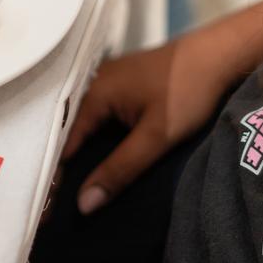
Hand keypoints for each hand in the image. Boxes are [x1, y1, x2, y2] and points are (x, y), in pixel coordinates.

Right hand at [60, 34, 231, 214]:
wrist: (217, 53)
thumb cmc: (187, 90)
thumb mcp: (156, 136)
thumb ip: (120, 169)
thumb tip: (84, 204)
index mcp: (91, 94)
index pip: (60, 143)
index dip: (53, 176)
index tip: (46, 209)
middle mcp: (89, 84)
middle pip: (64, 132)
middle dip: (57, 167)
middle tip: (50, 205)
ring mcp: (103, 82)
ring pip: (78, 125)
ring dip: (73, 154)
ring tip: (63, 189)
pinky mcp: (117, 85)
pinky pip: (93, 117)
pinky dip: (89, 140)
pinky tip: (90, 159)